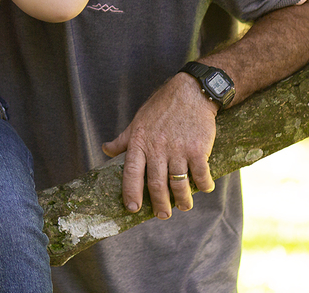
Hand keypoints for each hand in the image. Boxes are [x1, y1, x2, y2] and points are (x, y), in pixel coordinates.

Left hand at [102, 73, 216, 219]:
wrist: (190, 92)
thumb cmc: (161, 107)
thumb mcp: (138, 121)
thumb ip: (123, 139)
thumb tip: (106, 149)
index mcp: (140, 142)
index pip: (131, 172)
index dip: (130, 192)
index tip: (132, 208)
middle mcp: (158, 148)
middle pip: (156, 184)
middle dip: (160, 205)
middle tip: (162, 215)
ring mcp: (178, 149)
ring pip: (179, 184)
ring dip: (182, 200)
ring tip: (183, 206)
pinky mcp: (198, 149)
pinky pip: (201, 175)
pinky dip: (203, 185)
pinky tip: (203, 188)